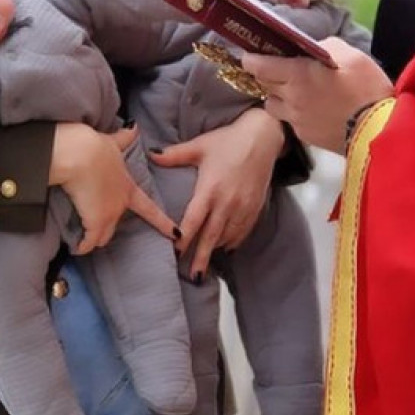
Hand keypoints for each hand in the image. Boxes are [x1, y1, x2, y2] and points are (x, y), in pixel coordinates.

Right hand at [49, 123, 179, 253]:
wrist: (81, 154)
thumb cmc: (95, 147)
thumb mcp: (112, 142)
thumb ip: (124, 139)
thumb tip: (134, 126)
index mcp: (128, 187)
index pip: (150, 209)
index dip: (163, 222)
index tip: (177, 234)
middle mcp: (121, 204)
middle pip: (116, 226)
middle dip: (106, 229)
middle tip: (93, 227)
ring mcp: (109, 215)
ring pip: (102, 236)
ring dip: (94, 238)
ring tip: (84, 239)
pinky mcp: (94, 222)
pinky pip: (88, 242)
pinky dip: (82, 246)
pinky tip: (77, 247)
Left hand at [150, 109, 283, 278]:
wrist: (264, 137)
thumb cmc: (229, 140)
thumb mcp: (200, 145)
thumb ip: (174, 155)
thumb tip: (151, 155)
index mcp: (210, 189)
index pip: (193, 221)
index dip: (184, 239)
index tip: (175, 253)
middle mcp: (227, 202)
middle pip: (211, 237)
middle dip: (201, 257)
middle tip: (193, 277)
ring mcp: (243, 207)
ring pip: (227, 236)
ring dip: (215, 249)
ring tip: (204, 263)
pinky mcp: (255, 207)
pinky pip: (243, 231)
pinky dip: (233, 241)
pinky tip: (224, 247)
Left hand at [241, 38, 392, 152]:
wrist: (378, 129)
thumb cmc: (366, 87)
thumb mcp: (350, 55)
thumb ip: (325, 47)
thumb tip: (312, 50)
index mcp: (297, 75)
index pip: (259, 66)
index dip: (251, 59)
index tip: (250, 54)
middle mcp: (290, 98)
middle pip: (263, 84)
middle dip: (265, 75)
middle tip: (276, 68)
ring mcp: (296, 120)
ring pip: (272, 105)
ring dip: (277, 96)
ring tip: (292, 92)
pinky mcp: (305, 136)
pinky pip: (290, 120)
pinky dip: (293, 113)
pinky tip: (310, 109)